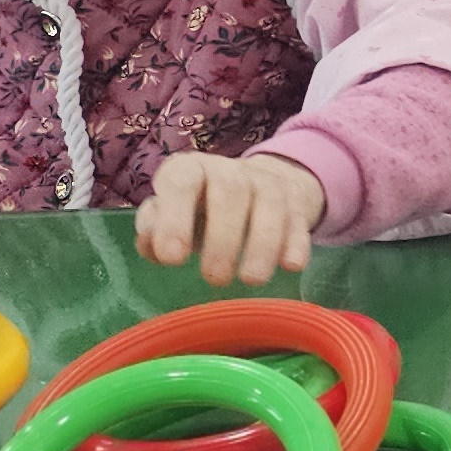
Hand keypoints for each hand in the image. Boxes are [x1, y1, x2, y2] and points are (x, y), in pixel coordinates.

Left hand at [136, 151, 327, 284]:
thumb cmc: (201, 209)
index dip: (175, 218)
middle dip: (223, 237)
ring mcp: (266, 184)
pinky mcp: (296, 203)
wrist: (256, 186)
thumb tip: (152, 247)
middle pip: (230, 192)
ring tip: (251, 280)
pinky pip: (298, 219)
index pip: (181, 182)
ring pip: (269, 204)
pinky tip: (290, 265)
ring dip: (262, 243)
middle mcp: (229, 172)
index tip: (172, 259)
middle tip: (215, 279)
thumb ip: (155, 228)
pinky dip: (296, 242)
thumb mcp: (173, 214)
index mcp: (190, 170)